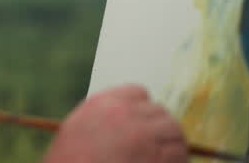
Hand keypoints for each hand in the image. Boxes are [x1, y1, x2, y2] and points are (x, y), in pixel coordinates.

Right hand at [43, 86, 186, 162]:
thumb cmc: (70, 159)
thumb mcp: (77, 128)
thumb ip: (103, 117)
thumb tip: (125, 122)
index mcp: (105, 104)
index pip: (139, 93)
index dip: (142, 108)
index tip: (143, 122)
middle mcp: (127, 115)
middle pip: (159, 110)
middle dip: (160, 126)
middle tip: (159, 142)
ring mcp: (144, 136)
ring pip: (174, 129)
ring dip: (173, 142)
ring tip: (169, 155)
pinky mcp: (157, 157)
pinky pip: (179, 152)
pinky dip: (177, 159)